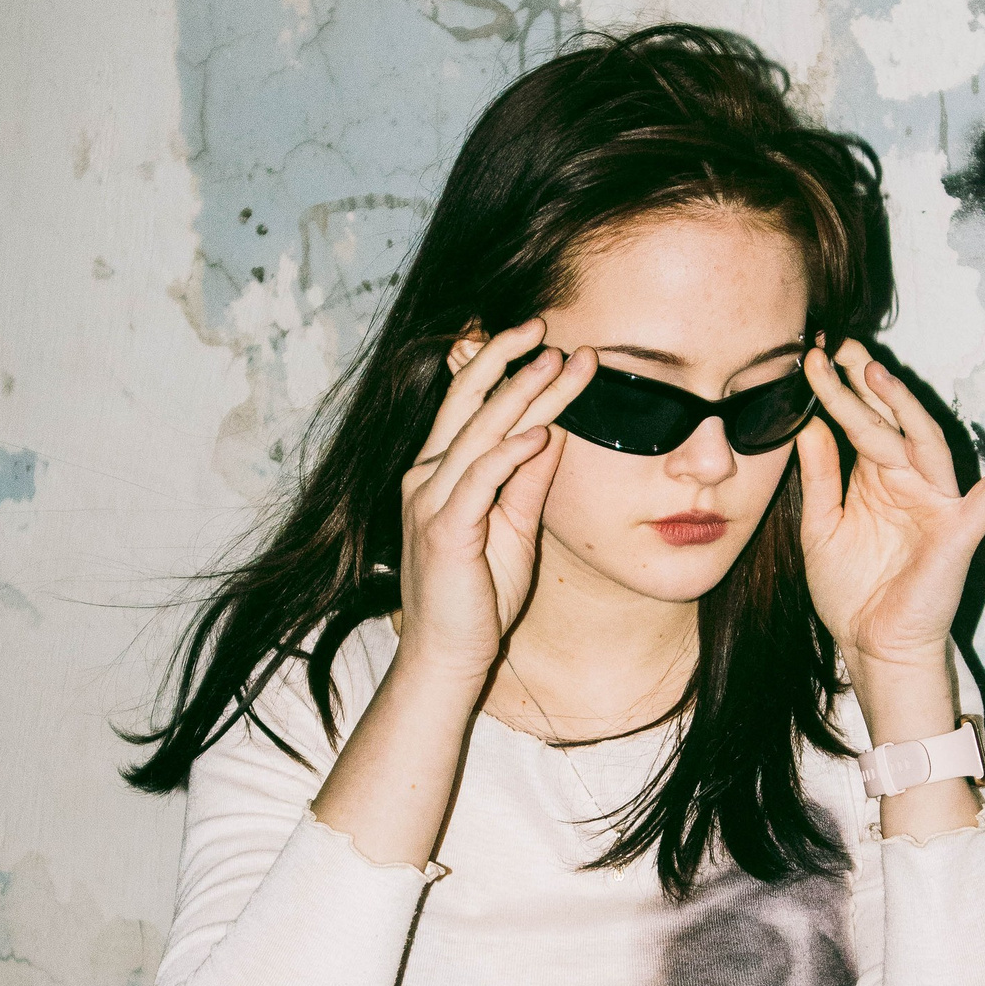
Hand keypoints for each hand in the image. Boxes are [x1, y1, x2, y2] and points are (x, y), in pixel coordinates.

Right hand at [395, 321, 597, 692]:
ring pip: (479, 433)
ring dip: (521, 395)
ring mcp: (430, 501)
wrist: (448, 656)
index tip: (551, 345)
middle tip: (549, 328)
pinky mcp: (443, 530)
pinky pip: (479, 480)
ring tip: (557, 364)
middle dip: (510, 361)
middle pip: (470, 404)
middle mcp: (427, 477)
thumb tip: (553, 433)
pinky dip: (510, 453)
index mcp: (440, 473)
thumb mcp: (513, 528)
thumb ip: (527, 481)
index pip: (475, 408)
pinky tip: (542, 432)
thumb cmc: (478, 598)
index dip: (509, 371)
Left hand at [796, 344, 984, 676]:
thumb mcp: (821, 527)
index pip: (856, 424)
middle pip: (889, 422)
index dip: (835, 392)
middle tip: (840, 348)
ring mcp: (936, 502)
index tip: (811, 360)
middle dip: (865, 385)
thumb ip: (819, 477)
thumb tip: (809, 423)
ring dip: (903, 406)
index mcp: (874, 480)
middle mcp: (907, 482)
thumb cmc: (851, 591)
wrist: (873, 645)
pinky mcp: (959, 530)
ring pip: (924, 442)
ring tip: (875, 373)